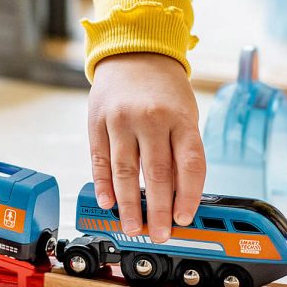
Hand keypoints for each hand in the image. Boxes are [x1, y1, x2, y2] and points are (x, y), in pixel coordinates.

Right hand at [88, 52, 205, 242]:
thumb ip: (181, 151)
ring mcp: (122, 120)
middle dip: (158, 211)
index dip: (188, 196)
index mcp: (181, 118)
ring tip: (132, 226)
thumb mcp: (185, 113)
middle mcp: (151, 119)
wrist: (134, 52)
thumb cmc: (164, 89)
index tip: (185, 218)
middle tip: (159, 234)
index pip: (189, 165)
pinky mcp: (98, 122)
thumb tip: (176, 196)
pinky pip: (100, 159)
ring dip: (128, 205)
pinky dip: (103, 184)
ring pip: (125, 171)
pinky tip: (107, 203)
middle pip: (157, 174)